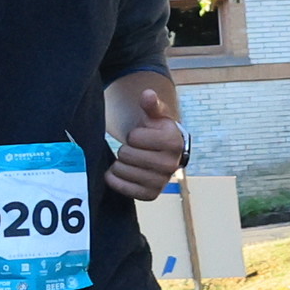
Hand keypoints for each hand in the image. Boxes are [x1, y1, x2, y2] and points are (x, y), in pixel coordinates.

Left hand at [104, 78, 188, 198]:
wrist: (165, 153)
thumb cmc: (157, 131)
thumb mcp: (156, 115)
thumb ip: (151, 104)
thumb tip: (147, 94)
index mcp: (173, 142)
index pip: (134, 138)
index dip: (133, 135)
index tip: (142, 136)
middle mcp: (171, 165)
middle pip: (126, 155)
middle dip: (125, 149)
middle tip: (135, 149)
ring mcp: (161, 182)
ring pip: (122, 171)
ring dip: (120, 164)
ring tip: (130, 160)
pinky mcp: (150, 195)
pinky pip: (123, 188)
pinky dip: (116, 179)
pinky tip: (121, 172)